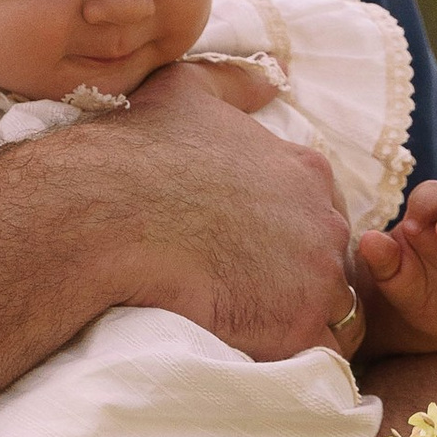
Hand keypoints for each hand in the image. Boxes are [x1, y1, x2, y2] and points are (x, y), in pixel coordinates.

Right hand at [108, 63, 355, 360]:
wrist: (104, 217)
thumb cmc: (137, 154)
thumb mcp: (188, 91)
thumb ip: (237, 83)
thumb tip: (271, 79)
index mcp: (305, 170)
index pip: (321, 214)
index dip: (289, 239)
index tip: (249, 253)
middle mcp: (324, 221)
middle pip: (332, 264)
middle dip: (299, 281)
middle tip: (248, 295)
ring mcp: (316, 277)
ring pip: (333, 313)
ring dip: (299, 321)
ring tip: (250, 329)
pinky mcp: (295, 327)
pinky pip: (315, 357)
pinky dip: (290, 358)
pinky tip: (251, 353)